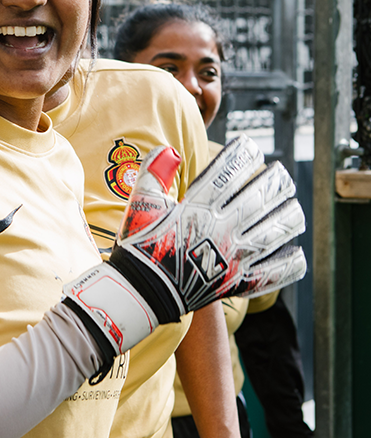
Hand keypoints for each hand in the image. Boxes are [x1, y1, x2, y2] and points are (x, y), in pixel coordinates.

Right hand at [63, 135, 305, 358]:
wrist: (142, 291)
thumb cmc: (140, 243)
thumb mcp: (141, 202)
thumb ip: (155, 171)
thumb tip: (171, 150)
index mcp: (197, 208)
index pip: (226, 174)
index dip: (241, 156)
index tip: (251, 146)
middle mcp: (221, 229)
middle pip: (257, 200)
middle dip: (273, 183)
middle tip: (282, 173)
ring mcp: (232, 257)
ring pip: (271, 233)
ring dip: (287, 218)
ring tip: (295, 207)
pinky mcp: (236, 283)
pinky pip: (270, 274)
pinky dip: (288, 266)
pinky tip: (298, 256)